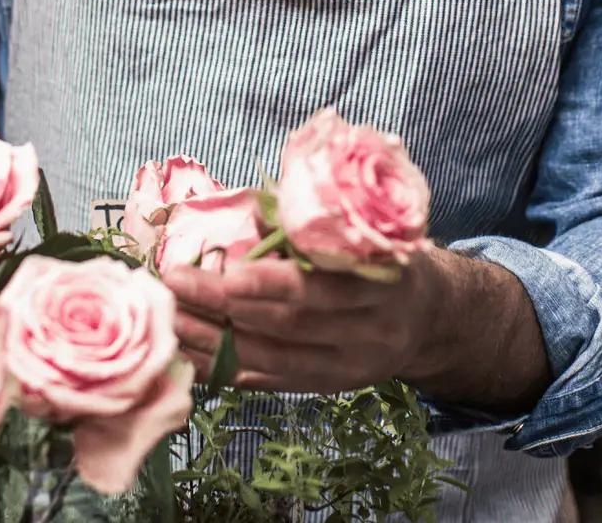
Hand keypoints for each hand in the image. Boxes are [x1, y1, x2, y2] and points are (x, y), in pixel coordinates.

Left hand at [162, 249, 457, 394]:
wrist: (430, 316)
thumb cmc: (384, 260)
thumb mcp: (365, 234)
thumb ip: (311, 225)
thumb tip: (252, 213)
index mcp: (383, 284)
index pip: (323, 288)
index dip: (273, 282)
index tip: (227, 269)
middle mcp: (371, 331)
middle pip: (290, 325)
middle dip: (226, 305)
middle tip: (175, 284)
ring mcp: (351, 366)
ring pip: (276, 360)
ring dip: (215, 342)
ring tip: (171, 320)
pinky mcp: (331, 387)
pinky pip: (273, 382)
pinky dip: (229, 369)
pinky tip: (191, 354)